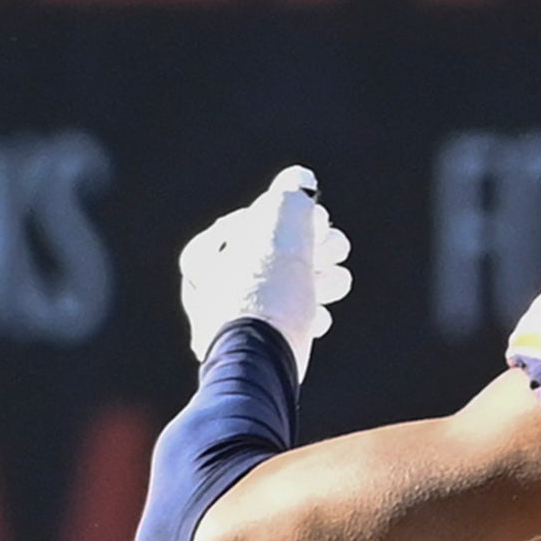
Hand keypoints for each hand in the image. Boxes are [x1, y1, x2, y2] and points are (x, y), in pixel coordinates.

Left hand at [178, 165, 351, 378]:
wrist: (262, 361)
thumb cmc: (265, 292)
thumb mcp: (279, 225)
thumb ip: (291, 197)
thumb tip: (299, 179)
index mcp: (208, 254)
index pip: (263, 220)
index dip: (299, 220)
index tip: (317, 227)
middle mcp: (218, 287)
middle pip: (281, 253)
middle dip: (315, 251)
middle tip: (331, 254)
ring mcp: (241, 318)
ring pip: (291, 287)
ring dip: (319, 281)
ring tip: (331, 284)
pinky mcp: (264, 345)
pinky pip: (294, 318)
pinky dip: (310, 313)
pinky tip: (318, 316)